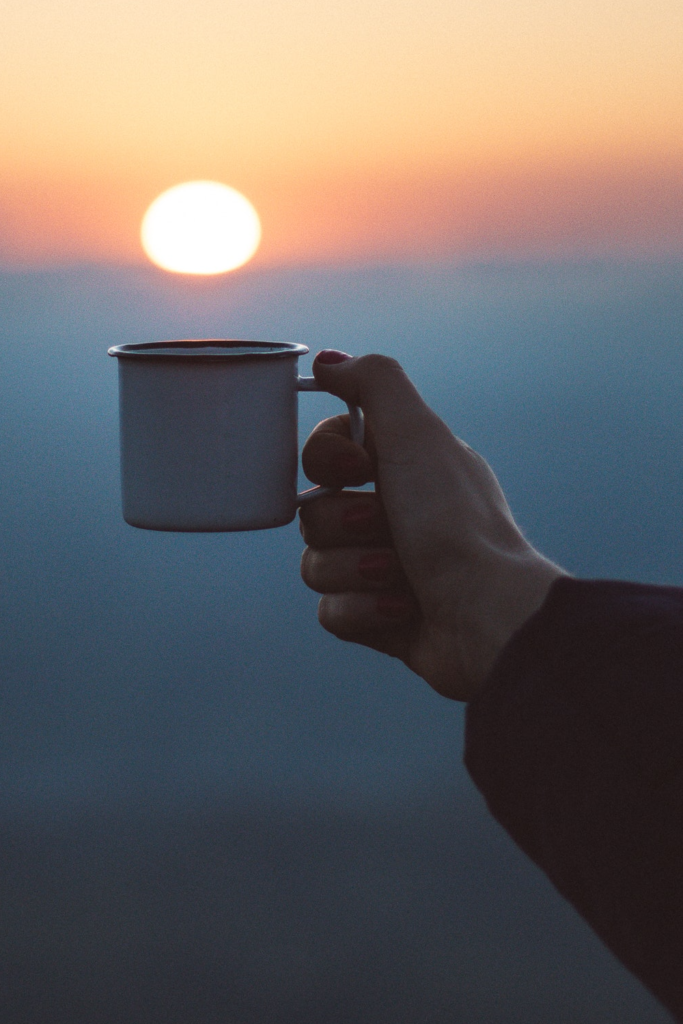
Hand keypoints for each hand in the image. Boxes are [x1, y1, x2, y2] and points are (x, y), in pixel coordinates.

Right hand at [299, 351, 566, 701]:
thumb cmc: (455, 521)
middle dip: (346, 524)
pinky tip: (405, 610)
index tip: (356, 467)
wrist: (486, 611)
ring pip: (316, 564)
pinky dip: (366, 610)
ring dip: (357, 569)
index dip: (327, 460)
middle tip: (390, 528)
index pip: (324, 452)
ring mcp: (382, 568)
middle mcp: (392, 514)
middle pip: (314, 511)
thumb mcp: (418, 432)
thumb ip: (373, 381)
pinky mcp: (378, 618)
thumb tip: (327, 362)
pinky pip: (332, 611)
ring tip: (402, 577)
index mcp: (402, 467)